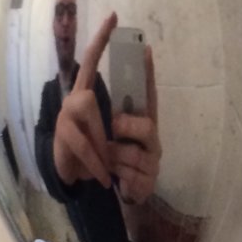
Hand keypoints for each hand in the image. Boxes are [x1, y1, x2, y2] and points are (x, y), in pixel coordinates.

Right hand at [53, 11, 116, 187]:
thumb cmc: (97, 150)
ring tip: (108, 168)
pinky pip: (81, 145)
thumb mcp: (112, 130)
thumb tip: (134, 105)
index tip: (114, 16)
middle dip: (99, 127)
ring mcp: (64, 117)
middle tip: (108, 149)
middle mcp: (74, 100)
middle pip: (87, 99)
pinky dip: (95, 163)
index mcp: (88, 94)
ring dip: (98, 147)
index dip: (101, 39)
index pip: (93, 61)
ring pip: (83, 121)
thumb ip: (121, 115)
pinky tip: (104, 177)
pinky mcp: (61, 136)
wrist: (74, 176)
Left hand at [109, 45, 160, 205]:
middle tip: (112, 129)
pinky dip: (113, 174)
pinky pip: (129, 174)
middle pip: (148, 124)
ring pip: (133, 153)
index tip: (145, 49)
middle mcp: (153, 137)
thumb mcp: (106, 136)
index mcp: (141, 121)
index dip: (147, 73)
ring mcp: (154, 158)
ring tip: (106, 161)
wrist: (122, 192)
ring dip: (111, 158)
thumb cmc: (112, 159)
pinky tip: (112, 177)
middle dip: (126, 128)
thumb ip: (104, 119)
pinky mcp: (150, 179)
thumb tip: (87, 95)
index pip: (147, 93)